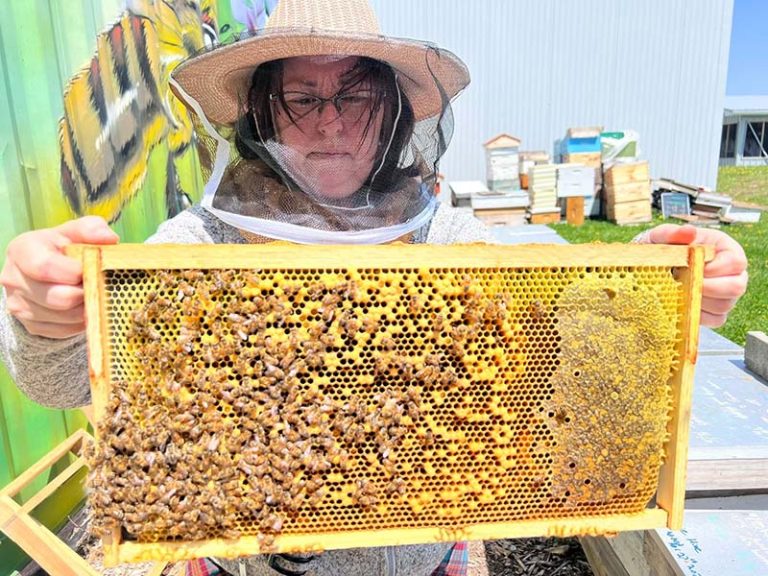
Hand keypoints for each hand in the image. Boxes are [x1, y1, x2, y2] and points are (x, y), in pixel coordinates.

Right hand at [0, 216, 118, 337]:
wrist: (47, 273)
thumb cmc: (65, 249)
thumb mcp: (76, 233)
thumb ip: (91, 229)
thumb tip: (109, 238)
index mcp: (22, 249)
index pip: (45, 266)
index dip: (75, 272)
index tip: (92, 270)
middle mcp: (13, 278)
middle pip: (57, 297)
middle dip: (85, 293)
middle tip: (99, 286)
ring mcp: (18, 304)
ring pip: (63, 317)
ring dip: (86, 308)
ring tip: (93, 295)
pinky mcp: (30, 325)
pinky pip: (63, 330)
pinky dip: (80, 321)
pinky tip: (85, 307)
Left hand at [643, 224, 747, 326]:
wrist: (647, 269)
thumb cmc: (659, 250)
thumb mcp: (660, 238)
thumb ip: (671, 233)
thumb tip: (688, 231)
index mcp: (724, 249)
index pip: (736, 261)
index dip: (715, 269)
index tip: (692, 269)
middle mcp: (730, 273)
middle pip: (737, 286)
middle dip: (708, 288)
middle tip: (683, 284)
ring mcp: (725, 294)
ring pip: (724, 306)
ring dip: (698, 301)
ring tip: (677, 291)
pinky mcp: (715, 312)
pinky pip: (714, 320)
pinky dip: (696, 315)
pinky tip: (680, 304)